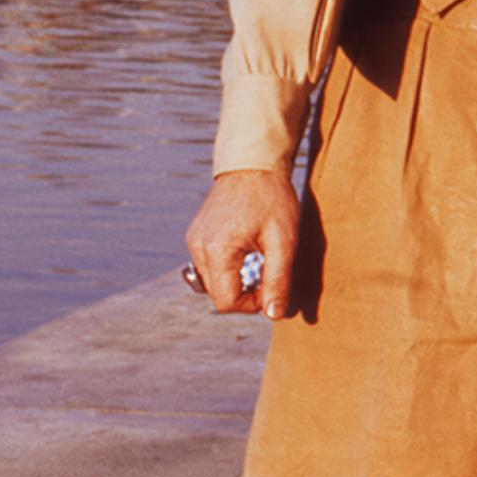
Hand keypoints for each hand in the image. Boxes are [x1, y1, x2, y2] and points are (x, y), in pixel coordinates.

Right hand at [185, 168, 300, 316]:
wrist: (253, 162)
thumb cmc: (271, 197)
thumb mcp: (282, 240)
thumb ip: (278, 280)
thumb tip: (274, 315)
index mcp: (216, 251)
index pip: (227, 302)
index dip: (253, 305)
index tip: (273, 288)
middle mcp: (197, 247)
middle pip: (217, 295)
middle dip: (245, 294)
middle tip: (269, 274)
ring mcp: (194, 240)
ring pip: (212, 282)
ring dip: (236, 281)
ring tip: (258, 259)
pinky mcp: (196, 235)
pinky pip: (209, 266)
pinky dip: (227, 268)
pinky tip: (246, 250)